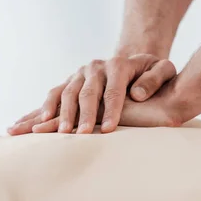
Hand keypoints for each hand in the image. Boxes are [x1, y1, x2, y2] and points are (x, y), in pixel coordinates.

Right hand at [8, 54, 175, 134]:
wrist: (135, 65)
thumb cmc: (152, 73)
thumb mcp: (163, 69)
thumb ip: (156, 77)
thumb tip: (137, 94)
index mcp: (118, 65)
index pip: (113, 90)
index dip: (111, 110)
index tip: (109, 130)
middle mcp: (95, 68)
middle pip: (85, 93)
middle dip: (83, 115)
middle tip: (81, 135)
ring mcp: (79, 74)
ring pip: (66, 93)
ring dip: (61, 114)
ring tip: (61, 133)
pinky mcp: (70, 82)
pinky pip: (54, 95)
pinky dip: (44, 109)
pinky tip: (37, 124)